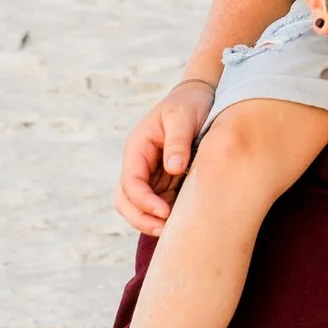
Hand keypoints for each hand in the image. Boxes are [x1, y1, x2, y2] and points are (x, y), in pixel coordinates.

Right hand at [118, 76, 214, 231]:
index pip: (130, 182)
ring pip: (139, 207)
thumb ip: (177, 141)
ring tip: (176, 230)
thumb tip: (174, 168)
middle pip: (126, 201)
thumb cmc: (189, 104)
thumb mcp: (183, 117)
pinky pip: (159, 204)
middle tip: (165, 230)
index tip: (164, 212)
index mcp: (138, 148)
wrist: (201, 97)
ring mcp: (151, 175)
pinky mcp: (166, 182)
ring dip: (152, 221)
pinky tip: (185, 221)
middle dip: (141, 218)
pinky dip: (167, 216)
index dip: (143, 202)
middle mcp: (140, 164)